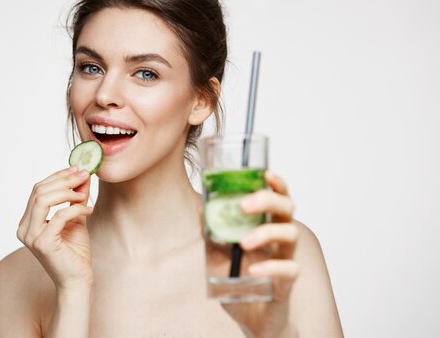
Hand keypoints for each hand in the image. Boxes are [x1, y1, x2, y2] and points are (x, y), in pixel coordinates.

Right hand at [17, 166, 94, 291]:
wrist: (78, 279)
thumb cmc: (75, 251)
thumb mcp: (76, 217)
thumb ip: (76, 197)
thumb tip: (82, 174)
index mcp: (28, 221)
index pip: (38, 190)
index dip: (57, 176)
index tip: (77, 169)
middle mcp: (24, 228)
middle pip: (39, 191)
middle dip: (63, 179)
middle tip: (84, 174)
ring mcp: (31, 236)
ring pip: (42, 199)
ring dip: (66, 191)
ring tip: (83, 194)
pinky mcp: (43, 243)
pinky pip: (59, 216)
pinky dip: (75, 208)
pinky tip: (88, 210)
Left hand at [223, 171, 299, 337]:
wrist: (250, 320)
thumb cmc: (238, 284)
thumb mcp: (216, 257)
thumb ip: (211, 235)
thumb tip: (202, 209)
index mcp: (265, 228)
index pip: (276, 198)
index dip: (276, 183)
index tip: (265, 173)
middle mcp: (278, 241)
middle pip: (287, 209)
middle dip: (268, 200)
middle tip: (245, 205)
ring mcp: (285, 260)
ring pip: (290, 235)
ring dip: (266, 234)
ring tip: (244, 243)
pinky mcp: (286, 284)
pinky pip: (289, 270)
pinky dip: (271, 267)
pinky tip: (253, 270)